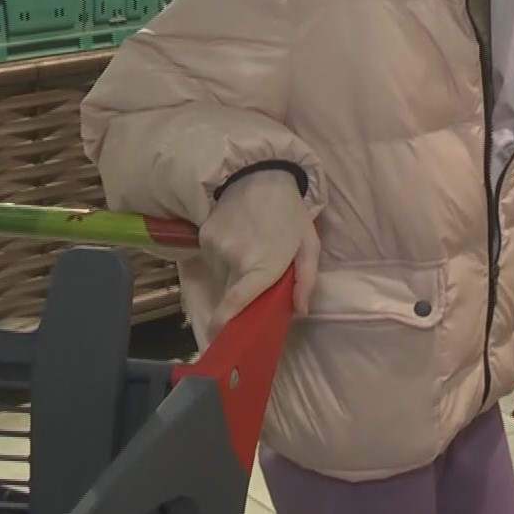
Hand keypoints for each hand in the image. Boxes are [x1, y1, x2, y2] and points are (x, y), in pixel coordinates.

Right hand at [201, 169, 318, 322]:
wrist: (259, 174)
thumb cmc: (290, 213)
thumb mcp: (309, 245)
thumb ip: (306, 280)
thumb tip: (300, 311)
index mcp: (263, 265)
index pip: (236, 303)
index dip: (225, 325)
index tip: (220, 339)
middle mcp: (234, 260)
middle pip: (230, 294)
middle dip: (240, 297)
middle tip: (257, 282)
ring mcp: (215, 248)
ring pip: (221, 277)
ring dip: (234, 275)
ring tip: (251, 252)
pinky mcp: (203, 238)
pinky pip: (213, 261)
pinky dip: (224, 260)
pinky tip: (239, 241)